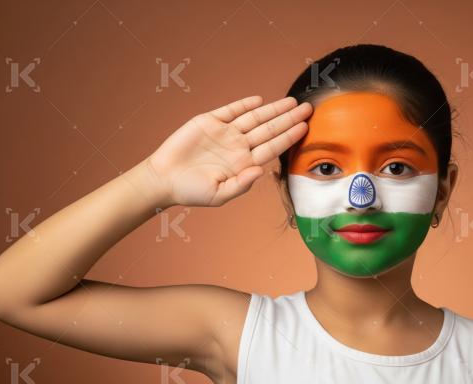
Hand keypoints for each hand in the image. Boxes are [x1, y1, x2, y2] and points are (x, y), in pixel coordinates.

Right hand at [146, 95, 311, 206]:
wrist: (163, 178)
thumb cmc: (191, 191)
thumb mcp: (219, 195)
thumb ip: (240, 185)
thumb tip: (260, 171)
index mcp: (244, 163)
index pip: (273, 147)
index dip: (289, 137)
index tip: (305, 127)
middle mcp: (239, 146)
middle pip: (270, 129)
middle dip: (289, 119)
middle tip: (308, 109)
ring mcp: (225, 133)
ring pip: (255, 118)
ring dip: (273, 110)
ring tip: (292, 102)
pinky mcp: (209, 121)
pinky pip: (231, 110)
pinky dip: (244, 104)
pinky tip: (259, 100)